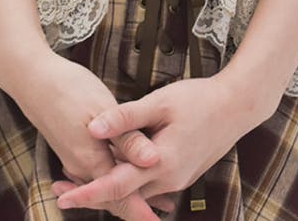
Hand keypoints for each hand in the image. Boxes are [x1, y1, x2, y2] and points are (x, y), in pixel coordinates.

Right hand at [0, 48, 173, 219]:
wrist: (33, 80)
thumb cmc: (69, 89)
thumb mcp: (103, 108)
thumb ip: (127, 138)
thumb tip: (154, 160)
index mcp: (91, 160)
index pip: (120, 196)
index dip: (141, 211)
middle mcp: (81, 167)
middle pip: (114, 195)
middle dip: (139, 202)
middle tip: (166, 207)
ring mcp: (75, 160)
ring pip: (106, 183)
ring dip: (129, 189)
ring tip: (156, 193)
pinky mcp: (74, 149)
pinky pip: (98, 171)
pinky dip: (115, 175)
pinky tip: (128, 167)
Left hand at [53, 73, 272, 211]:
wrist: (238, 106)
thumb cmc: (199, 100)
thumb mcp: (159, 103)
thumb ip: (125, 118)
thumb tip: (92, 128)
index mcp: (160, 164)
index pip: (116, 186)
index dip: (87, 193)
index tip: (62, 197)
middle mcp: (168, 180)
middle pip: (123, 196)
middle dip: (91, 194)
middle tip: (59, 189)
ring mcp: (177, 180)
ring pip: (135, 192)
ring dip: (109, 188)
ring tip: (78, 179)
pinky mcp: (181, 174)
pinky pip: (148, 185)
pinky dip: (128, 181)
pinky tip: (114, 167)